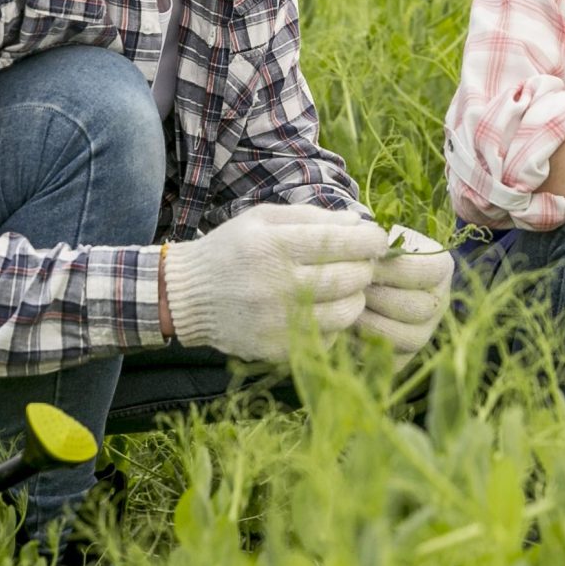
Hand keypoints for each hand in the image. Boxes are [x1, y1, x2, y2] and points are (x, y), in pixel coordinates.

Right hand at [162, 205, 387, 362]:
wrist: (186, 296)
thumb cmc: (231, 249)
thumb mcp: (263, 218)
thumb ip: (310, 217)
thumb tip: (357, 222)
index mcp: (273, 245)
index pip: (342, 242)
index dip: (371, 240)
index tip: (377, 240)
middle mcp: (276, 285)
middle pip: (350, 278)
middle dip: (365, 268)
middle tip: (361, 263)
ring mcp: (277, 322)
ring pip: (347, 312)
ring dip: (355, 297)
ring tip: (345, 287)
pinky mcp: (277, 349)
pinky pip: (328, 337)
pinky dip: (334, 323)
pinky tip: (321, 310)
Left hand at [356, 223, 453, 353]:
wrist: (355, 277)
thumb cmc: (364, 250)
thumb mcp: (371, 235)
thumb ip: (371, 236)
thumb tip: (362, 241)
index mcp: (440, 267)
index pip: (425, 271)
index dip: (391, 268)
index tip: (364, 261)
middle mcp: (438, 302)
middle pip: (416, 308)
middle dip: (377, 297)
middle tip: (348, 288)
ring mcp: (424, 332)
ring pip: (404, 337)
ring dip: (368, 322)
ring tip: (343, 307)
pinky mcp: (404, 357)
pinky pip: (389, 360)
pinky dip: (362, 347)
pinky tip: (343, 328)